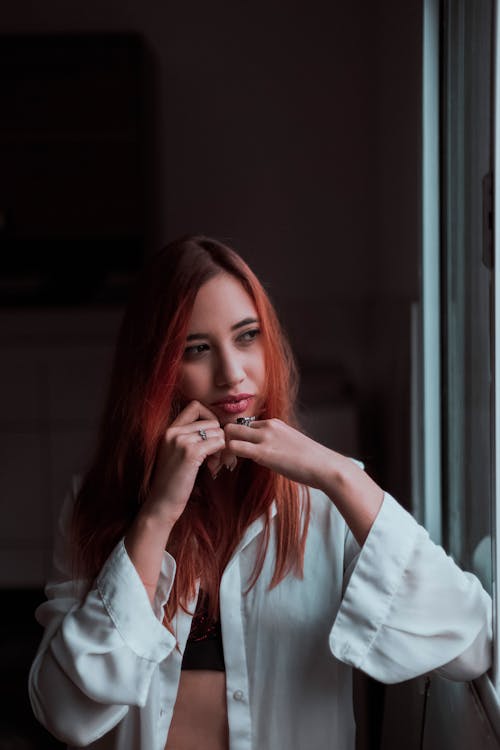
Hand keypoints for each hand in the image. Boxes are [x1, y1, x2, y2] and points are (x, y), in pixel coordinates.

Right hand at [146, 400, 225, 523]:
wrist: (161, 503)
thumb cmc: (172, 482)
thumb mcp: (175, 454)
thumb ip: (189, 438)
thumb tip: (217, 428)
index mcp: (169, 430)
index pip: (195, 406)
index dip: (210, 418)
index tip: (212, 435)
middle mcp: (173, 432)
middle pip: (211, 420)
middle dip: (219, 436)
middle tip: (216, 454)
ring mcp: (181, 441)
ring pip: (217, 431)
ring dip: (221, 448)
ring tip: (213, 463)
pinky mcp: (190, 453)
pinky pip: (218, 443)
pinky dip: (221, 454)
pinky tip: (212, 467)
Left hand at [224, 418, 332, 489]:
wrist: (325, 466)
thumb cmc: (311, 461)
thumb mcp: (291, 445)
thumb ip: (276, 444)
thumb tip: (267, 454)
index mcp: (274, 423)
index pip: (245, 425)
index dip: (237, 439)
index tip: (235, 453)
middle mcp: (267, 425)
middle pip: (233, 424)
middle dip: (225, 440)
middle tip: (224, 458)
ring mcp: (265, 437)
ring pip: (230, 432)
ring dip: (223, 448)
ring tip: (224, 464)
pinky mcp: (263, 452)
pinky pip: (235, 447)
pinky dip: (227, 456)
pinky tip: (228, 467)